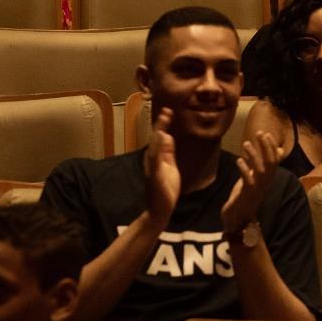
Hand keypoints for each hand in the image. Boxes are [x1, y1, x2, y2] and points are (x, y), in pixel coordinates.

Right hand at [144, 108, 180, 225]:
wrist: (160, 210)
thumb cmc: (165, 189)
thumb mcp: (169, 166)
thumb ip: (168, 152)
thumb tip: (167, 136)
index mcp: (157, 158)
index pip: (160, 138)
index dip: (163, 125)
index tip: (168, 111)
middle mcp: (152, 161)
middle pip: (155, 140)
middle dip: (160, 125)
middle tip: (166, 111)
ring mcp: (153, 168)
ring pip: (154, 148)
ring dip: (158, 134)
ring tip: (163, 121)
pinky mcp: (155, 176)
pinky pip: (156, 162)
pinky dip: (157, 151)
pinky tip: (160, 142)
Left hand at [223, 130, 281, 232]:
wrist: (237, 219)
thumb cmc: (245, 197)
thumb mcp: (253, 179)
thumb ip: (259, 166)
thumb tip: (265, 155)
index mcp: (267, 179)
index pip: (275, 160)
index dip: (272, 147)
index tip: (266, 134)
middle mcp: (265, 183)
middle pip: (271, 162)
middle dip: (266, 147)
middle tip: (260, 133)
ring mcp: (257, 189)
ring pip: (260, 170)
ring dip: (253, 155)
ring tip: (245, 143)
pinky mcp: (247, 195)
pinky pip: (248, 180)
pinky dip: (244, 169)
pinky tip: (238, 160)